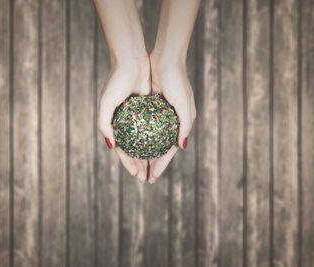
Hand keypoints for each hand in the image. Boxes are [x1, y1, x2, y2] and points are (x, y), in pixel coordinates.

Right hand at [97, 57, 150, 182]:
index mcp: (114, 124)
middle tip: (148, 178)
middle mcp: (126, 123)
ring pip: (145, 142)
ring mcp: (139, 117)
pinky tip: (164, 149)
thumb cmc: (116, 80)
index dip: (128, 164)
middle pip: (134, 149)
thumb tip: (111, 146)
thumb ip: (103, 124)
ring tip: (156, 169)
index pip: (122, 150)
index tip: (137, 175)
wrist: (131, 60)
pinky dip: (157, 140)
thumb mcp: (106, 103)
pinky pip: (154, 128)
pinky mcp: (150, 109)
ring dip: (149, 156)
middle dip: (140, 165)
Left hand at [147, 51, 196, 182]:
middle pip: (158, 149)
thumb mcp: (184, 104)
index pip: (169, 151)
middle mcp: (171, 121)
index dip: (160, 166)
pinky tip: (129, 145)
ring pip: (149, 140)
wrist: (165, 57)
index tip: (151, 179)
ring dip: (143, 154)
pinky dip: (138, 137)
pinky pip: (142, 127)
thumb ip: (185, 126)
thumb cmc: (177, 79)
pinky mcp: (149, 107)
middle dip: (150, 165)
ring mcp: (159, 115)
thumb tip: (181, 148)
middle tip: (141, 178)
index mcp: (181, 123)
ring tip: (134, 166)